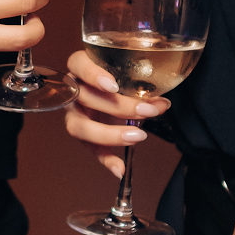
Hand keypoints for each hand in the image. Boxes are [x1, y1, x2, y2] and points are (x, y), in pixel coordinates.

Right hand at [63, 48, 167, 176]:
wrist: (117, 90)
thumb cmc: (121, 76)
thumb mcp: (131, 75)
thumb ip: (144, 86)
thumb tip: (161, 104)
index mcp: (81, 67)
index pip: (78, 65)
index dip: (93, 75)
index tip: (113, 85)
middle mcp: (73, 91)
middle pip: (86, 98)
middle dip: (118, 107)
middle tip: (145, 112)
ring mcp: (75, 113)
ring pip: (80, 126)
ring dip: (109, 134)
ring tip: (136, 136)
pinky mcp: (83, 135)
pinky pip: (90, 149)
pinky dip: (106, 159)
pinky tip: (120, 168)